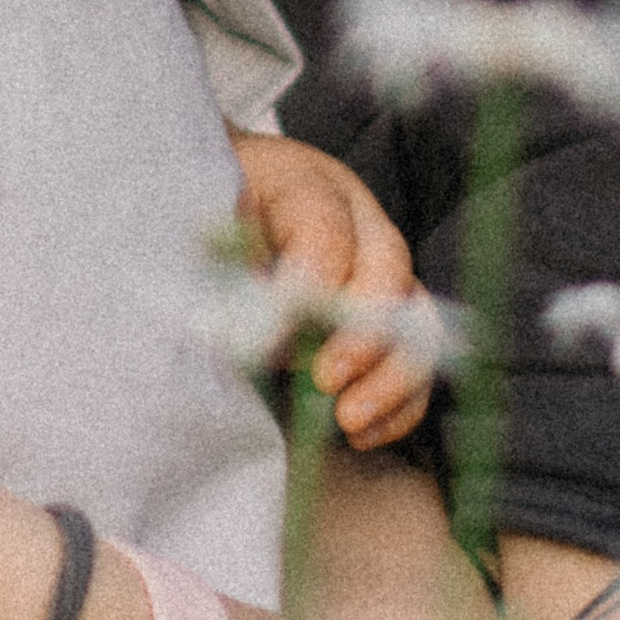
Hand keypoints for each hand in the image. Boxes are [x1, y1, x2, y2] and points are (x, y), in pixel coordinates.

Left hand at [227, 129, 433, 448]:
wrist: (227, 204)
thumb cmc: (209, 219)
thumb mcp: (200, 228)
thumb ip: (225, 270)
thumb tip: (253, 335)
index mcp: (305, 183)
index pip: (323, 228)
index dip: (308, 285)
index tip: (270, 341)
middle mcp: (359, 220)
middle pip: (389, 268)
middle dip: (363, 334)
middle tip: (325, 380)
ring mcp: (383, 269)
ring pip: (419, 319)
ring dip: (391, 378)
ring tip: (348, 421)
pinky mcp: (392, 317)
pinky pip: (417, 362)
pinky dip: (400, 404)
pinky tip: (361, 435)